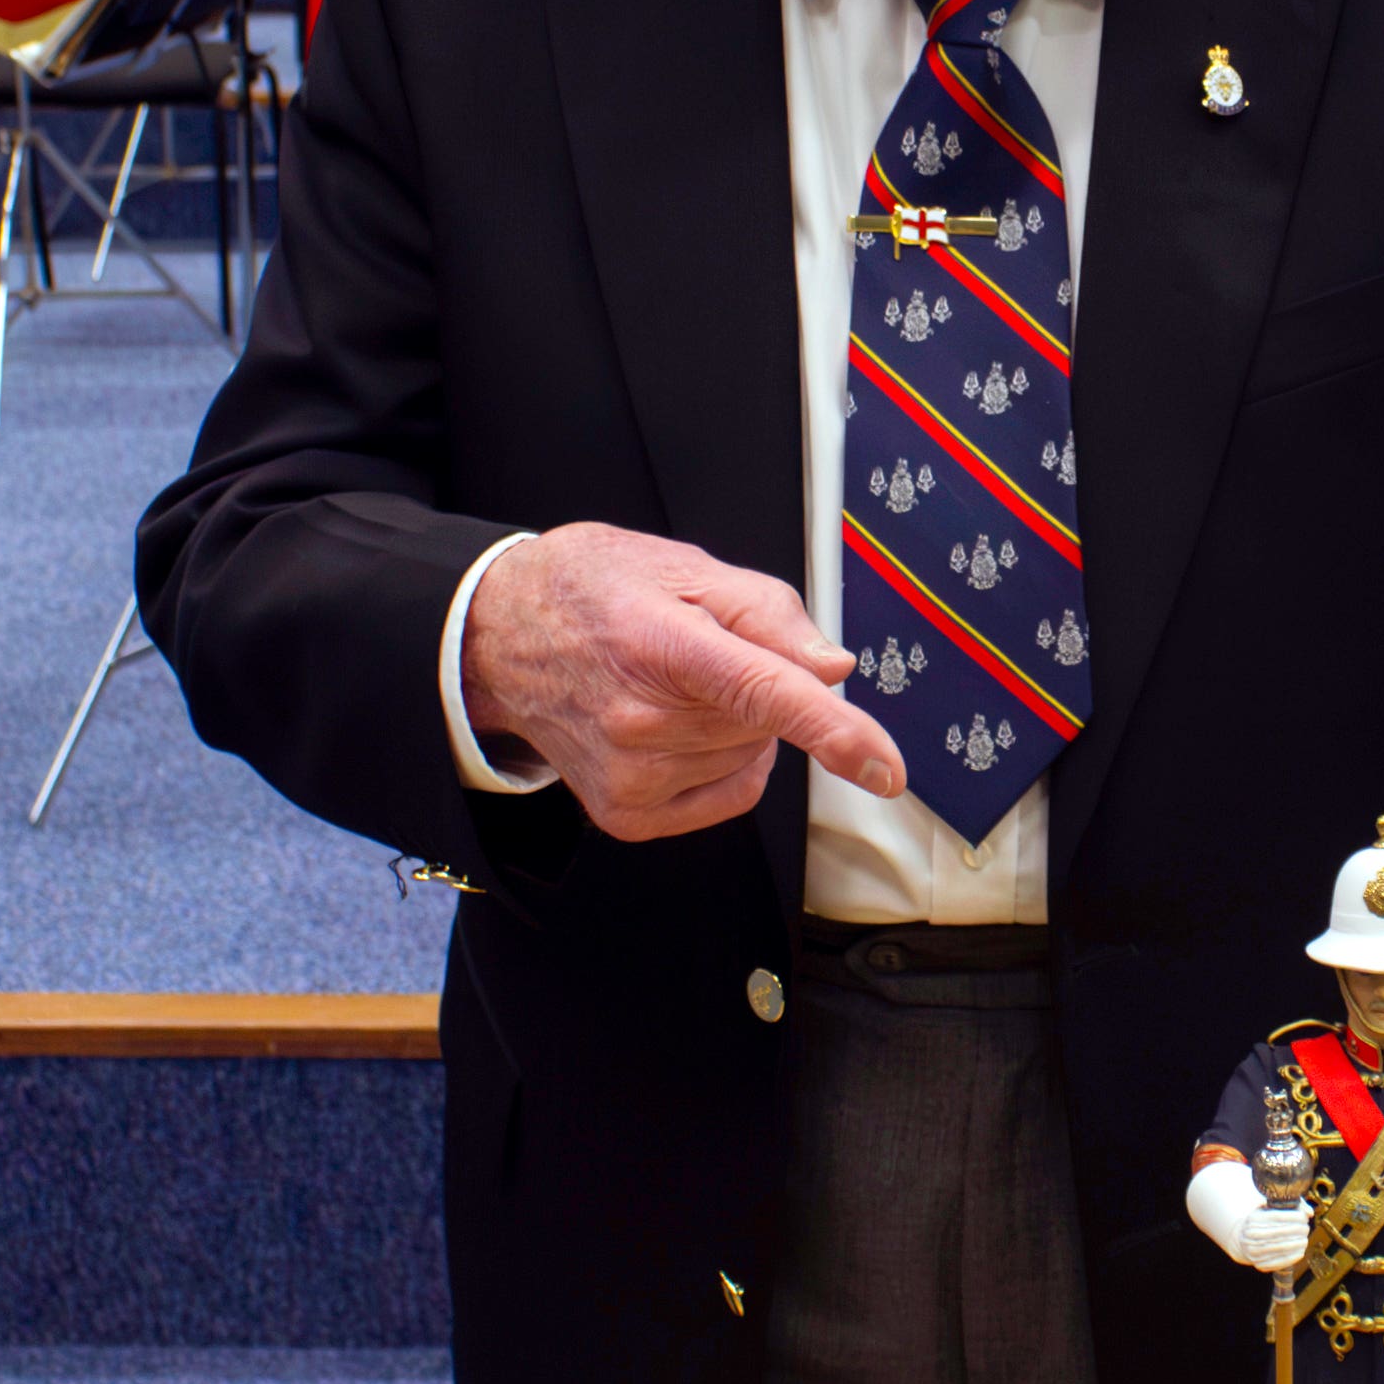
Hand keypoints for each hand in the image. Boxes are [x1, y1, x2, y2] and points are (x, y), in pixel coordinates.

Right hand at [459, 523, 903, 839]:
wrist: (498, 638)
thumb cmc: (592, 593)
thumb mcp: (684, 568)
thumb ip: (768, 614)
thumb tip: (832, 669)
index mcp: (659, 645)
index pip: (763, 693)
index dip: (835, 731)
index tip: (885, 768)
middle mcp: (639, 721)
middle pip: (766, 720)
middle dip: (756, 683)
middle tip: (694, 650)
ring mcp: (630, 776)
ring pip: (752, 755)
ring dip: (736, 722)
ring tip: (669, 684)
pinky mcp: (627, 815)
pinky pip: (731, 792)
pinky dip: (727, 760)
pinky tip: (676, 727)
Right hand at [1234, 1203, 1306, 1272]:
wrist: (1244, 1240)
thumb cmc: (1264, 1222)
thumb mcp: (1272, 1209)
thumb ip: (1292, 1206)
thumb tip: (1309, 1213)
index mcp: (1253, 1219)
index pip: (1276, 1216)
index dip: (1293, 1217)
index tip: (1304, 1217)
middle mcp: (1250, 1236)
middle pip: (1279, 1233)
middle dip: (1297, 1230)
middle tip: (1306, 1228)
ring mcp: (1253, 1252)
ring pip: (1280, 1248)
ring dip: (1296, 1244)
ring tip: (1304, 1240)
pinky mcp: (1260, 1264)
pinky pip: (1279, 1262)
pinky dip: (1292, 1257)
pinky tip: (1300, 1251)